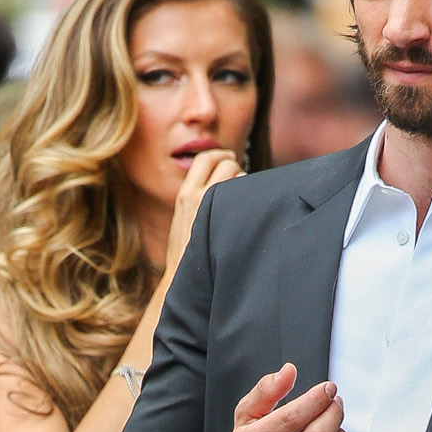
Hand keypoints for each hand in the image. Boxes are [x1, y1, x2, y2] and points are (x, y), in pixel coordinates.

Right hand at [162, 147, 243, 287]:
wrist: (183, 278)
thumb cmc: (186, 253)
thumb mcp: (183, 220)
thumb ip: (195, 199)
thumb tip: (217, 182)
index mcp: (184, 194)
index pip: (204, 158)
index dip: (219, 153)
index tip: (228, 156)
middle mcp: (197, 196)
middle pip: (225, 162)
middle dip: (235, 165)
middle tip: (239, 175)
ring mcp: (212, 206)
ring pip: (238, 175)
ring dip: (244, 181)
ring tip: (242, 197)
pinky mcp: (226, 218)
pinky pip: (244, 193)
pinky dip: (249, 195)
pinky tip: (248, 209)